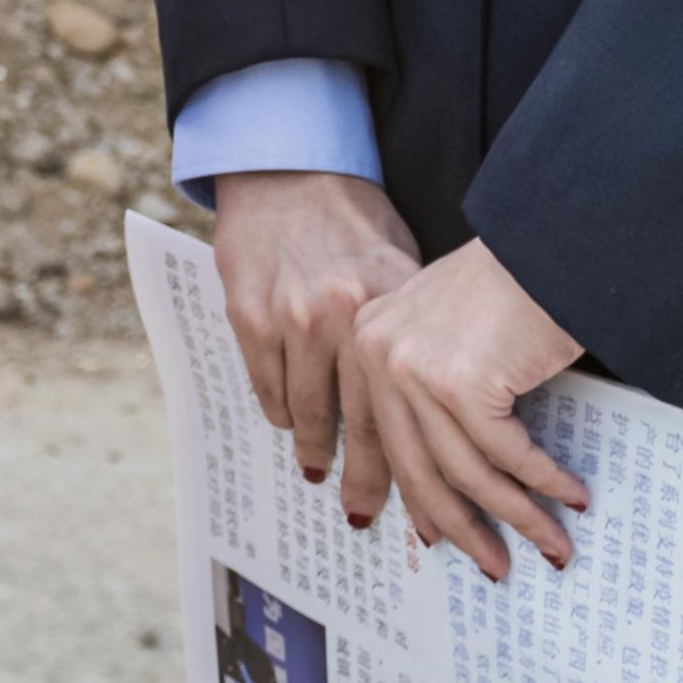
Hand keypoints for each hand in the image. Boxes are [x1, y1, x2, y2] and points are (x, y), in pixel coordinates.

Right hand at [211, 171, 424, 492]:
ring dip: (317, 451)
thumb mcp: (400, 264)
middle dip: (366, 479)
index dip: (418, 462)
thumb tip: (435, 400)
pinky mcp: (247, 314)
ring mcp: (291, 316)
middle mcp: (343, 314)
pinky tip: (293, 428)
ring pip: (308, 413)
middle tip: (365, 515)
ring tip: (325, 474)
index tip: (426, 501)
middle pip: (358, 423)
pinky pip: (267, 387)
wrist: (285, 168)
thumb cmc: (352, 218)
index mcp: (392, 302)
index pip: (407, 404)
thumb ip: (410, 329)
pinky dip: (281, 415)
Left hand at [338, 239, 592, 576]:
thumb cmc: (512, 283)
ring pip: (466, 472)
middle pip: (417, 467)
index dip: (409, 496)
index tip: (429, 539)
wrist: (551, 240)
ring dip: (517, 516)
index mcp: (367, 341)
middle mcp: (377, 354)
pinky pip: (507, 456)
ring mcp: (414, 368)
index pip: (382, 438)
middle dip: (461, 526)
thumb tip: (448, 474)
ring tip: (551, 545)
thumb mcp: (451, 332)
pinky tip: (574, 497)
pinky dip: (544, 482)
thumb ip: (435, 385)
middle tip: (492, 566)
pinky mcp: (460, 382)